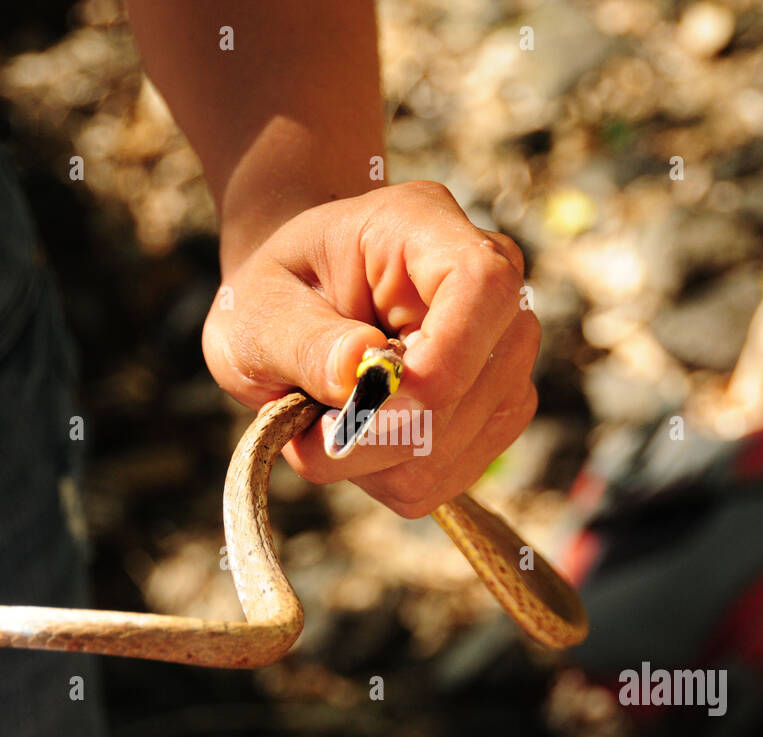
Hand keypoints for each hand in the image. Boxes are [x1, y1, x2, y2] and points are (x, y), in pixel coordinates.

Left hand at [203, 181, 539, 517]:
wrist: (297, 307)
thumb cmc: (279, 295)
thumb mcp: (259, 309)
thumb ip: (303, 340)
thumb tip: (359, 371)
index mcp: (428, 231)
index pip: (484, 287)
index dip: (444, 357)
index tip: (371, 398)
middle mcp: (490, 294)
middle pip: (472, 386)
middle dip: (376, 427)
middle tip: (306, 416)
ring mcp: (503, 361)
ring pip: (454, 447)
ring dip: (371, 457)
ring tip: (328, 415)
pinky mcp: (495, 420)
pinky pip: (443, 479)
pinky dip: (383, 474)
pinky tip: (356, 434)